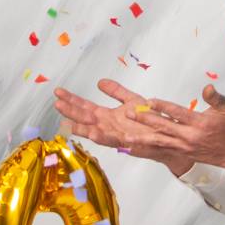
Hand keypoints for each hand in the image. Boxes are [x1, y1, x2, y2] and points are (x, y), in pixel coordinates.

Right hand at [53, 79, 195, 174]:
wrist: (167, 136)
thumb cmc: (150, 119)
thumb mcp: (132, 101)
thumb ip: (116, 92)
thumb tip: (99, 82)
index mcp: (107, 116)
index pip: (85, 106)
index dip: (72, 99)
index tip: (58, 92)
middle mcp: (108, 126)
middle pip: (85, 116)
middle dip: (71, 110)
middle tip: (56, 101)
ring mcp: (116, 134)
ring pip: (93, 129)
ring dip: (80, 126)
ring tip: (65, 120)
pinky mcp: (127, 141)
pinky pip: (112, 140)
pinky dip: (102, 137)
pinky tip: (92, 132)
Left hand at [120, 86, 224, 182]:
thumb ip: (215, 97)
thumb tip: (207, 87)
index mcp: (199, 123)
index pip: (177, 113)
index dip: (163, 107)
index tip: (149, 101)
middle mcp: (188, 137)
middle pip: (163, 127)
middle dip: (146, 120)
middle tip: (129, 113)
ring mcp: (182, 146)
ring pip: (158, 141)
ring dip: (141, 139)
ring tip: (125, 136)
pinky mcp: (178, 152)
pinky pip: (160, 149)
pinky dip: (146, 148)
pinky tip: (133, 147)